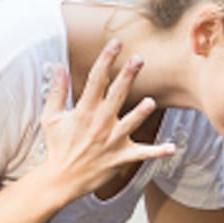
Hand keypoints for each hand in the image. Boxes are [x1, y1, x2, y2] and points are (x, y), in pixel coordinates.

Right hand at [38, 39, 174, 199]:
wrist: (61, 178)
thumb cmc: (57, 146)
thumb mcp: (51, 117)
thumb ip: (57, 91)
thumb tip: (59, 66)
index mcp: (84, 111)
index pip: (96, 80)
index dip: (106, 60)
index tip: (115, 43)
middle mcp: (100, 124)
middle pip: (116, 95)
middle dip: (127, 76)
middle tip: (139, 58)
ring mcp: (111, 141)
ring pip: (130, 123)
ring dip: (141, 113)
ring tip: (150, 102)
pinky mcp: (120, 158)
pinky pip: (142, 154)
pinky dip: (157, 152)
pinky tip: (172, 148)